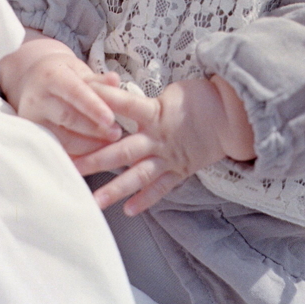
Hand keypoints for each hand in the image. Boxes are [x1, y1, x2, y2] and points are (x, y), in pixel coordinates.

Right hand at [0, 31, 121, 154]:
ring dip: (88, 144)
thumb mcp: (79, 70)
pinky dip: (76, 153)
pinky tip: (93, 152)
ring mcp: (32, 119)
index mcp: (52, 76)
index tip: (110, 119)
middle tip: (116, 133)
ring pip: (61, 137)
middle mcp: (37, 98)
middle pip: (68, 117)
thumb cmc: (63, 75)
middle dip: (94, 128)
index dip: (93, 106)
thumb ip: (98, 79)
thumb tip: (115, 80)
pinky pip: (57, 147)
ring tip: (108, 143)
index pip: (74, 92)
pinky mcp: (32, 136)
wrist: (33, 80)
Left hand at [74, 76, 255, 215]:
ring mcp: (169, 157)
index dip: (104, 102)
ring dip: (115, 189)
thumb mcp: (174, 92)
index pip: (125, 105)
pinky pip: (161, 188)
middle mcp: (158, 138)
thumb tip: (125, 104)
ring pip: (138, 175)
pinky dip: (146, 199)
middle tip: (70, 166)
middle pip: (122, 150)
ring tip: (93, 202)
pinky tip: (129, 211)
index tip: (81, 102)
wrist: (234, 116)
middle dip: (95, 159)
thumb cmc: (204, 98)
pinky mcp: (179, 170)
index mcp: (156, 112)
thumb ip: (148, 103)